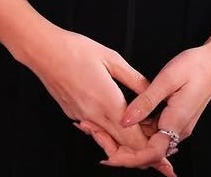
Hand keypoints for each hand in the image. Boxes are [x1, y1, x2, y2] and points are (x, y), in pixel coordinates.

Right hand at [24, 25, 175, 174]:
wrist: (43, 51)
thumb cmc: (75, 49)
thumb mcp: (111, 58)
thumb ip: (134, 79)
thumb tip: (151, 91)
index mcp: (108, 103)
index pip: (134, 138)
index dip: (152, 148)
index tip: (167, 154)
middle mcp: (94, 116)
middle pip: (124, 147)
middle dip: (144, 155)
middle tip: (164, 162)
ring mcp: (82, 117)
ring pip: (109, 143)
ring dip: (127, 148)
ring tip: (144, 147)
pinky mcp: (74, 114)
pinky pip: (96, 132)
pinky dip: (111, 136)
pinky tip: (120, 128)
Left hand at [75, 43, 210, 171]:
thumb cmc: (195, 66)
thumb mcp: (166, 80)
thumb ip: (145, 101)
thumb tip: (125, 120)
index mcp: (176, 122)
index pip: (150, 153)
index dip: (128, 158)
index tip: (108, 157)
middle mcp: (178, 129)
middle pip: (148, 150)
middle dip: (123, 149)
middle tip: (98, 135)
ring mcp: (178, 124)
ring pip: (150, 140)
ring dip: (130, 138)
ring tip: (104, 127)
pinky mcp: (176, 118)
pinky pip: (155, 130)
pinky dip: (139, 128)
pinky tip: (126, 117)